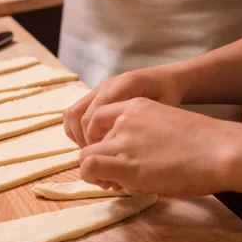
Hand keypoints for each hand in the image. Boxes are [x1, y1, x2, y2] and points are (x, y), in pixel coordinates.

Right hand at [63, 69, 182, 147]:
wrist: (166, 80)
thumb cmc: (169, 96)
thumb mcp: (164, 110)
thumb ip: (145, 126)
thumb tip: (121, 151)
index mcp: (125, 84)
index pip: (96, 113)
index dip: (94, 138)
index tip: (104, 156)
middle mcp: (107, 84)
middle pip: (79, 115)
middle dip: (85, 141)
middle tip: (99, 160)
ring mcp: (98, 89)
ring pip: (73, 113)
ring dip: (78, 136)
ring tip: (94, 153)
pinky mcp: (94, 95)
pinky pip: (76, 113)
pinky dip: (77, 131)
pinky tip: (93, 144)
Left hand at [79, 98, 231, 196]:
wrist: (222, 151)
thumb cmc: (207, 145)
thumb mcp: (169, 126)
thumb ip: (147, 136)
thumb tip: (140, 159)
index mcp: (136, 105)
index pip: (98, 116)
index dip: (99, 138)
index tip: (113, 154)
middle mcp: (124, 119)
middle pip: (89, 136)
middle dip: (95, 155)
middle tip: (111, 173)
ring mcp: (122, 139)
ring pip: (85, 153)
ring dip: (93, 170)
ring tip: (112, 181)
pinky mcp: (124, 162)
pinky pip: (89, 166)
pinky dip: (93, 177)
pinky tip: (111, 184)